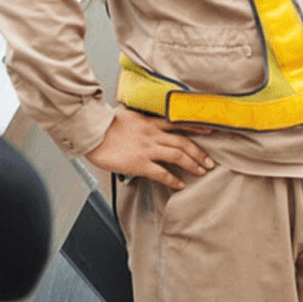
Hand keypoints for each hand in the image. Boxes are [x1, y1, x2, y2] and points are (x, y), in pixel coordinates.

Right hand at [86, 107, 213, 188]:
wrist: (92, 132)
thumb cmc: (105, 125)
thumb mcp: (128, 116)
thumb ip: (142, 122)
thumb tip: (148, 124)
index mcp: (150, 123)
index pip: (178, 123)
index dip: (196, 127)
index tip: (209, 130)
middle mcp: (153, 135)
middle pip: (183, 142)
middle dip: (199, 153)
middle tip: (209, 162)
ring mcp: (148, 149)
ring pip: (178, 156)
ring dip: (193, 164)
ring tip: (202, 171)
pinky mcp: (140, 163)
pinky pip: (161, 173)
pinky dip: (173, 180)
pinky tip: (180, 185)